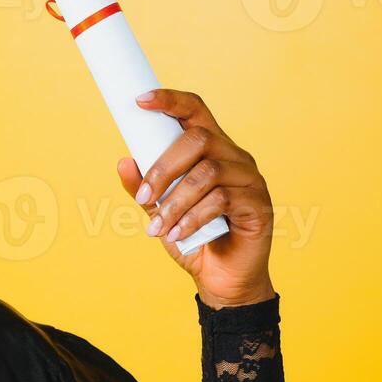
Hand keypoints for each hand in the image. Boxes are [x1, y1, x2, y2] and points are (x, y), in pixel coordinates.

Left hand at [115, 90, 274, 308]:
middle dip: (163, 169)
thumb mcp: (159, 212)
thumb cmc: (191, 239)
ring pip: (208, 172)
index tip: (139, 101)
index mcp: (211, 150)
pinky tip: (177, 234)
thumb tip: (123, 162)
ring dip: (175, 201)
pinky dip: (192, 218)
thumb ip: (144, 187)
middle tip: (142, 199)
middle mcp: (234, 157)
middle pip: (199, 140)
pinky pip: (222, 200)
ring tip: (156, 227)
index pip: (195, 112)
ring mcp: (250, 179)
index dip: (170, 101)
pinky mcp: (258, 204)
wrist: (222, 280)